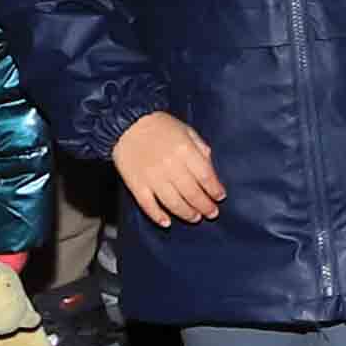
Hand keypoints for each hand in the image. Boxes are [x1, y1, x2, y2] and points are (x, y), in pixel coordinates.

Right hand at [116, 110, 226, 224]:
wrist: (125, 123)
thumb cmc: (159, 125)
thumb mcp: (186, 130)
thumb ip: (200, 148)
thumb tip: (210, 167)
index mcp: (185, 150)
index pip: (206, 176)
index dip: (215, 190)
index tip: (220, 197)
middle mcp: (170, 166)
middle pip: (192, 193)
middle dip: (205, 206)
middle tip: (212, 213)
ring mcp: (152, 177)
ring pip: (173, 203)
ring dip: (187, 213)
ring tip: (195, 218)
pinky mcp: (136, 184)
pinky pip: (148, 205)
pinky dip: (157, 216)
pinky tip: (167, 222)